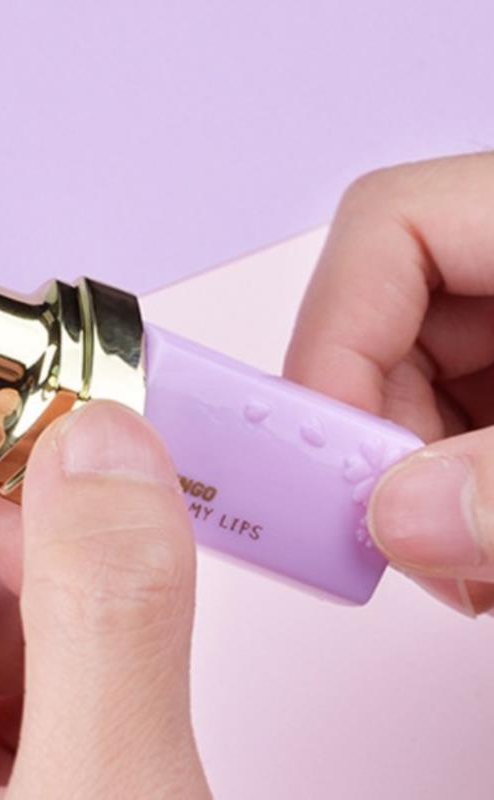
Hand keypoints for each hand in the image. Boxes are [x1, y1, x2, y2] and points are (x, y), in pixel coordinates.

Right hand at [285, 152, 493, 616]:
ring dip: (407, 480)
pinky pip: (453, 422)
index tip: (332, 452)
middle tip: (383, 530)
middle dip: (370, 435)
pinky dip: (448, 492)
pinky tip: (478, 550)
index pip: (385, 227)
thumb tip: (398, 522)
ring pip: (409, 384)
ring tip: (453, 563)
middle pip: (382, 320)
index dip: (334, 334)